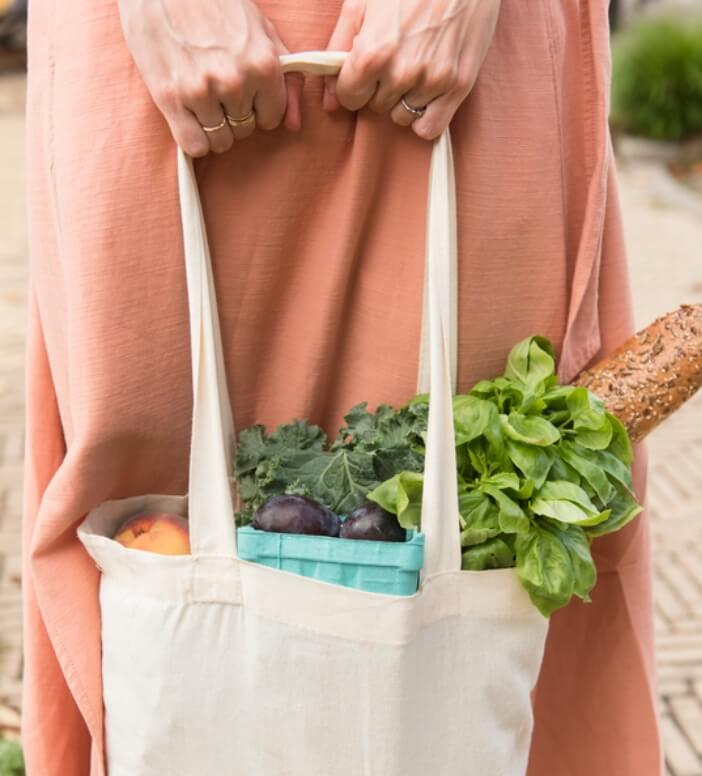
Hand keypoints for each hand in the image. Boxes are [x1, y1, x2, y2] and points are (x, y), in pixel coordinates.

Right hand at [118, 0, 302, 155]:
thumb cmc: (215, 4)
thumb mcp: (262, 32)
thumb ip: (286, 80)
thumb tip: (294, 126)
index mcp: (263, 65)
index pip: (270, 119)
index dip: (256, 108)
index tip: (242, 92)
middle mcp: (235, 82)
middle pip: (244, 130)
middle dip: (233, 114)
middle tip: (215, 86)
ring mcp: (202, 92)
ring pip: (220, 141)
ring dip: (212, 127)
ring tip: (200, 96)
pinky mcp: (170, 99)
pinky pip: (194, 146)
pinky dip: (192, 138)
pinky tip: (187, 115)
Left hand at [323, 0, 500, 138]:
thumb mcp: (361, 5)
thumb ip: (337, 52)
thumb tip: (329, 102)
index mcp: (372, 53)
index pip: (350, 98)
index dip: (354, 84)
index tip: (365, 70)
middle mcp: (402, 72)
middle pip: (376, 107)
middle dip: (380, 88)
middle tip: (397, 57)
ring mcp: (432, 81)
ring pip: (402, 116)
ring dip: (404, 99)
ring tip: (416, 65)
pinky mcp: (458, 86)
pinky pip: (429, 128)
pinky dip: (425, 117)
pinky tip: (428, 94)